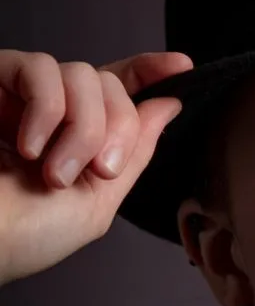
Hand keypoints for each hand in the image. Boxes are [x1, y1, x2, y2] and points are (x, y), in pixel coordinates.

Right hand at [0, 49, 191, 285]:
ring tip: (57, 173)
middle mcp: (51, 112)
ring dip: (85, 128)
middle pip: (109, 84)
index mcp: (77, 139)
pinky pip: (39, 68)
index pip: (118, 89)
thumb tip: (167, 107)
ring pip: (82, 75)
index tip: (181, 68)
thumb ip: (134, 153)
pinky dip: (48, 109)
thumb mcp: (97, 202)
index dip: (150, 71)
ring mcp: (21, 96)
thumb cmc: (26, 237)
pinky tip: (30, 147)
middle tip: (98, 172)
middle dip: (118, 128)